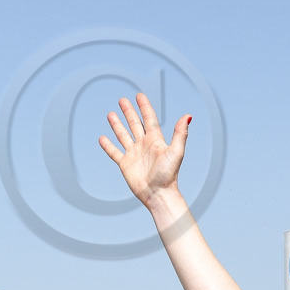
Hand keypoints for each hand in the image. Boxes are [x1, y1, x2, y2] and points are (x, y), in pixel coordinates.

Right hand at [99, 93, 190, 210]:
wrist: (158, 194)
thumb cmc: (169, 175)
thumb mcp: (176, 151)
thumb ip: (180, 133)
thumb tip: (188, 115)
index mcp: (156, 141)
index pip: (149, 119)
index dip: (144, 107)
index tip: (139, 96)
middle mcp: (144, 145)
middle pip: (134, 124)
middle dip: (129, 112)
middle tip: (122, 100)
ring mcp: (134, 154)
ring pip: (123, 135)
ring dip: (117, 125)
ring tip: (110, 114)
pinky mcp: (125, 165)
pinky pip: (114, 152)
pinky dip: (108, 145)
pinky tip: (102, 138)